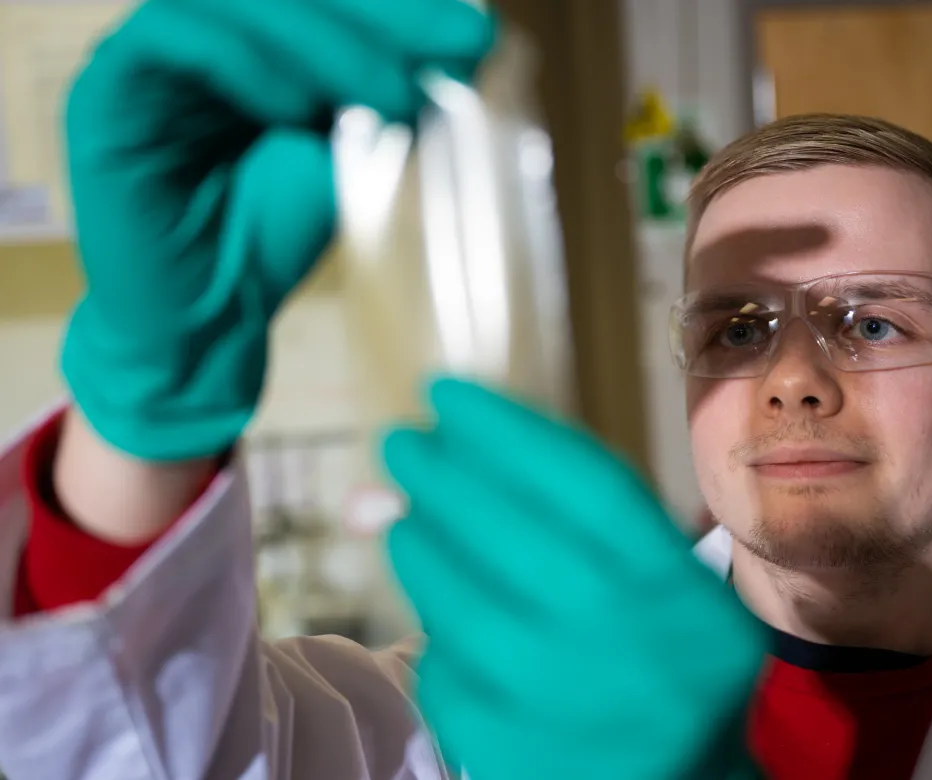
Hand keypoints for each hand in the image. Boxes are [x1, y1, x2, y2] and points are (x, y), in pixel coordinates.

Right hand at [61, 0, 493, 460]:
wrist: (205, 324)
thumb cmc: (273, 246)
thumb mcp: (350, 162)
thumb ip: (387, 103)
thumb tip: (467, 49)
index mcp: (258, 46)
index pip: (329, 0)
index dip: (402, 8)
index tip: (473, 37)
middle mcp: (204, 36)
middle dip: (380, 13)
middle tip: (450, 46)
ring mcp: (154, 58)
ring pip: (236, 0)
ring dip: (325, 40)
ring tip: (388, 96)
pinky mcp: (111, 92)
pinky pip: (175, 40)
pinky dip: (247, 63)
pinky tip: (300, 110)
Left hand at [383, 377, 766, 779]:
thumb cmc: (660, 656)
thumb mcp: (651, 581)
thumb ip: (570, 517)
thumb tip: (447, 447)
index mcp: (686, 595)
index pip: (590, 487)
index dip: (509, 430)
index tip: (445, 394)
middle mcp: (641, 653)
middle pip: (520, 540)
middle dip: (445, 477)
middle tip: (400, 442)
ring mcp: (578, 716)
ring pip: (469, 612)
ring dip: (422, 549)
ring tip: (403, 521)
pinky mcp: (520, 762)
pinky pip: (450, 680)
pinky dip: (436, 633)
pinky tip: (436, 608)